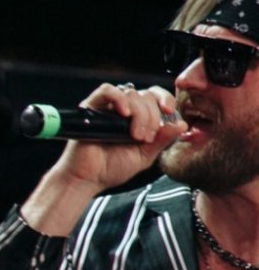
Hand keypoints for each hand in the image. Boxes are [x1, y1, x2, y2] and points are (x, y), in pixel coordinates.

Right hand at [55, 82, 183, 191]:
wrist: (86, 179)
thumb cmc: (110, 169)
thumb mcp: (144, 156)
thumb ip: (162, 140)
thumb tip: (181, 124)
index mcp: (137, 118)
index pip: (154, 96)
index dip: (165, 99)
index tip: (169, 111)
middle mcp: (122, 111)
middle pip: (145, 95)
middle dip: (151, 116)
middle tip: (144, 137)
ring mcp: (107, 109)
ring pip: (131, 93)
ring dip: (139, 113)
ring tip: (133, 135)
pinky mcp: (91, 109)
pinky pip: (106, 91)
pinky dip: (119, 99)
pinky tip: (124, 114)